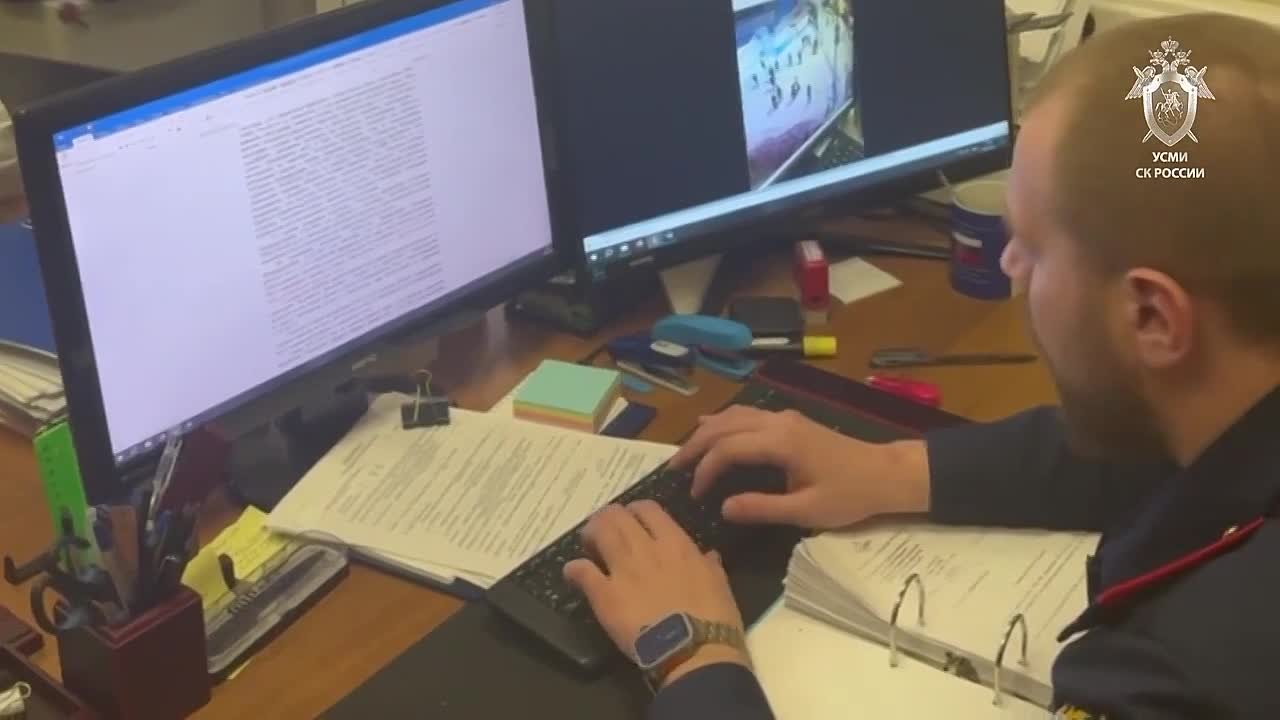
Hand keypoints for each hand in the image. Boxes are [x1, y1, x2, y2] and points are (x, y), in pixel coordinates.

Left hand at [563, 501, 748, 687]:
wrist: (694, 648)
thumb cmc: (714, 617)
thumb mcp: (719, 583)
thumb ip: (708, 564)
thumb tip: (708, 555)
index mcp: (675, 543)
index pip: (647, 509)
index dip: (635, 510)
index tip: (632, 519)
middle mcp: (645, 548)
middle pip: (616, 516)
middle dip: (607, 518)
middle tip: (604, 530)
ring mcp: (622, 569)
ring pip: (598, 534)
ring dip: (590, 534)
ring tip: (588, 544)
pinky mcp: (604, 594)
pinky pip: (582, 571)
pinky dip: (574, 569)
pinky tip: (573, 572)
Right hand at [669, 406, 929, 528]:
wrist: (886, 473)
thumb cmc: (850, 495)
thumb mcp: (807, 511)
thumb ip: (763, 508)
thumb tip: (724, 507)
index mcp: (781, 443)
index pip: (729, 449)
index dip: (706, 469)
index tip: (695, 493)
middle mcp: (778, 422)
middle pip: (724, 426)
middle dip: (696, 445)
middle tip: (674, 469)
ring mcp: (784, 418)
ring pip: (734, 415)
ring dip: (708, 432)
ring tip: (687, 453)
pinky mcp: (790, 422)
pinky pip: (747, 415)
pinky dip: (724, 423)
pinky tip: (713, 430)